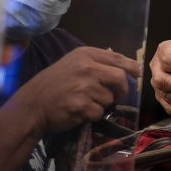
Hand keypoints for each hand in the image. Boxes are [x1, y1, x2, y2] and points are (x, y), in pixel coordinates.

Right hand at [11, 47, 140, 136]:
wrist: (33, 104)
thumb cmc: (53, 84)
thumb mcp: (72, 64)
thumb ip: (94, 63)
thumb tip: (122, 67)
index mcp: (84, 55)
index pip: (116, 58)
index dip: (130, 66)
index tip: (138, 72)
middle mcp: (86, 68)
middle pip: (119, 78)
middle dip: (121, 89)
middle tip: (116, 95)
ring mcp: (84, 87)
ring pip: (110, 98)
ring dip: (101, 104)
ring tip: (84, 102)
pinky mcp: (82, 105)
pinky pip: (100, 112)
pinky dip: (93, 115)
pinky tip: (79, 111)